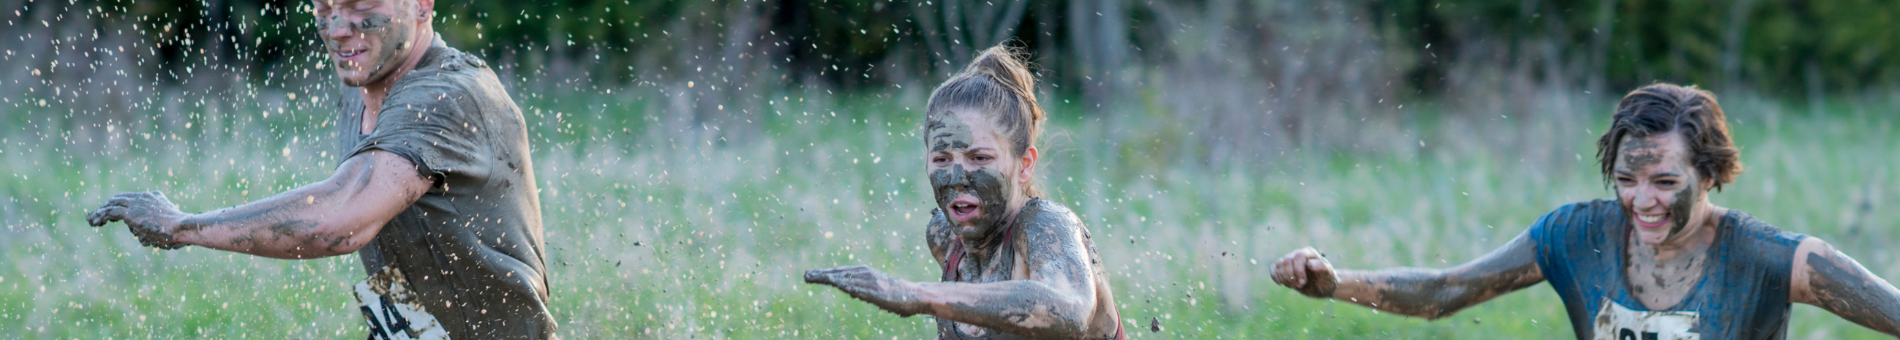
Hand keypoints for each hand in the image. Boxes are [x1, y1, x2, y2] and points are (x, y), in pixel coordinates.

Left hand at [86, 191, 190, 248]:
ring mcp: (137, 204)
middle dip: (107, 206)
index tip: (113, 214)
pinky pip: (110, 212)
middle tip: (98, 216)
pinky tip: (94, 223)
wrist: (182, 227)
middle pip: (119, 198)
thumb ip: (154, 229)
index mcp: (154, 197)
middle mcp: (144, 197)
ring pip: (111, 204)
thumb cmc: (180, 231)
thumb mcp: (167, 227)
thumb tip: (143, 239)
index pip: (131, 198)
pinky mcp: (130, 213)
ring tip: (92, 221)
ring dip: (100, 212)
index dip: (120, 204)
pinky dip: (101, 216)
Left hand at [804, 265, 925, 316]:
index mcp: (865, 273)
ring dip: (827, 277)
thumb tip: (850, 291)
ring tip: (812, 278)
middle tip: (805, 275)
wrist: (915, 295)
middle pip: (839, 273)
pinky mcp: (874, 290)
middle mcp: (866, 274)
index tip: (811, 275)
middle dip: (822, 274)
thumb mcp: (875, 291)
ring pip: (844, 278)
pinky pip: (856, 287)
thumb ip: (861, 289)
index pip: (841, 272)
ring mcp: (869, 282)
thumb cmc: (897, 295)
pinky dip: (843, 284)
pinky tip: (833, 284)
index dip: (825, 273)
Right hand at [1271, 247, 1336, 297]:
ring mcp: (1290, 260)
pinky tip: (1280, 284)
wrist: (1323, 286)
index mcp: (1309, 253)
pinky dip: (1275, 276)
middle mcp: (1298, 254)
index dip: (1298, 270)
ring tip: (1294, 286)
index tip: (1303, 282)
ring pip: (1279, 264)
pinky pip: (1274, 268)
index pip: (1298, 256)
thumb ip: (1322, 267)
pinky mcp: (1284, 268)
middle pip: (1287, 260)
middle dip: (1291, 276)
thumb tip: (1310, 264)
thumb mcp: (1328, 274)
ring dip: (1284, 278)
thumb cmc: (1327, 279)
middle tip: (1300, 286)